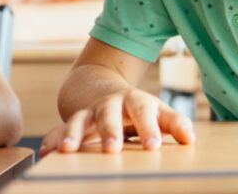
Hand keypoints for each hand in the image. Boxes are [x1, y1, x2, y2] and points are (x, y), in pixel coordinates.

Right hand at [39, 89, 193, 155]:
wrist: (100, 86)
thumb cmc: (136, 107)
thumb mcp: (157, 110)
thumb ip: (174, 123)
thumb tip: (190, 138)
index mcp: (136, 101)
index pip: (144, 112)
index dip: (149, 128)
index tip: (153, 147)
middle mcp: (111, 104)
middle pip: (110, 115)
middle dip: (110, 131)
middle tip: (112, 150)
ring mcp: (89, 111)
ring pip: (80, 119)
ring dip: (74, 133)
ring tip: (68, 149)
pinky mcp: (72, 120)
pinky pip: (59, 129)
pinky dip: (53, 138)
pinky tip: (47, 151)